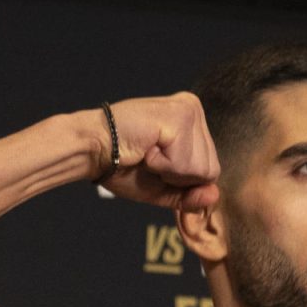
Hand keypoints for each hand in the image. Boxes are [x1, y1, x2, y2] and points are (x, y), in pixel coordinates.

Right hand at [98, 92, 220, 210]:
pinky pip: (186, 164)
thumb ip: (190, 196)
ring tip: (147, 151)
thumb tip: (214, 195)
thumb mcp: (163, 189)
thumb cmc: (122, 166)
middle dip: (177, 177)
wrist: (91, 150)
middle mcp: (194, 110)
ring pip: (202, 169)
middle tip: (149, 157)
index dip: (180, 181)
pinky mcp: (180, 116)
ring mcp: (189, 110)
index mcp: (193, 122)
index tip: (153, 162)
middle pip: (211, 171)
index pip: (210, 171)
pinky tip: (145, 148)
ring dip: (169, 171)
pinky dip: (162, 165)